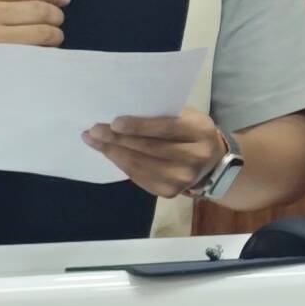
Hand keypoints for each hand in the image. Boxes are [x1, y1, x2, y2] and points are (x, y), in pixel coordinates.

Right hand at [0, 0, 67, 48]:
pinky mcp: (0, 57)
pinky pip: (37, 49)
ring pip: (42, 30)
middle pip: (39, 9)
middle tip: (56, 21)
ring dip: (55, 33)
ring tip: (52, 35)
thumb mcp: (0, 3)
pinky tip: (44, 47)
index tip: (60, 0)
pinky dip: (48, 48)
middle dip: (56, 15)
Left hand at [88, 109, 227, 199]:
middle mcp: (194, 157)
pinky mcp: (169, 192)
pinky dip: (120, 163)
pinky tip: (108, 153)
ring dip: (112, 152)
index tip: (114, 122)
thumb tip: (123, 114)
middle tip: (94, 130)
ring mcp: (182, 178)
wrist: (211, 163)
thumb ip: (163, 115)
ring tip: (93, 140)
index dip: (139, 126)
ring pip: (140, 164)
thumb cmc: (191, 132)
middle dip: (118, 139)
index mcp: (200, 131)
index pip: (167, 128)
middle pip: (149, 148)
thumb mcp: (187, 116)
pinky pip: (138, 177)